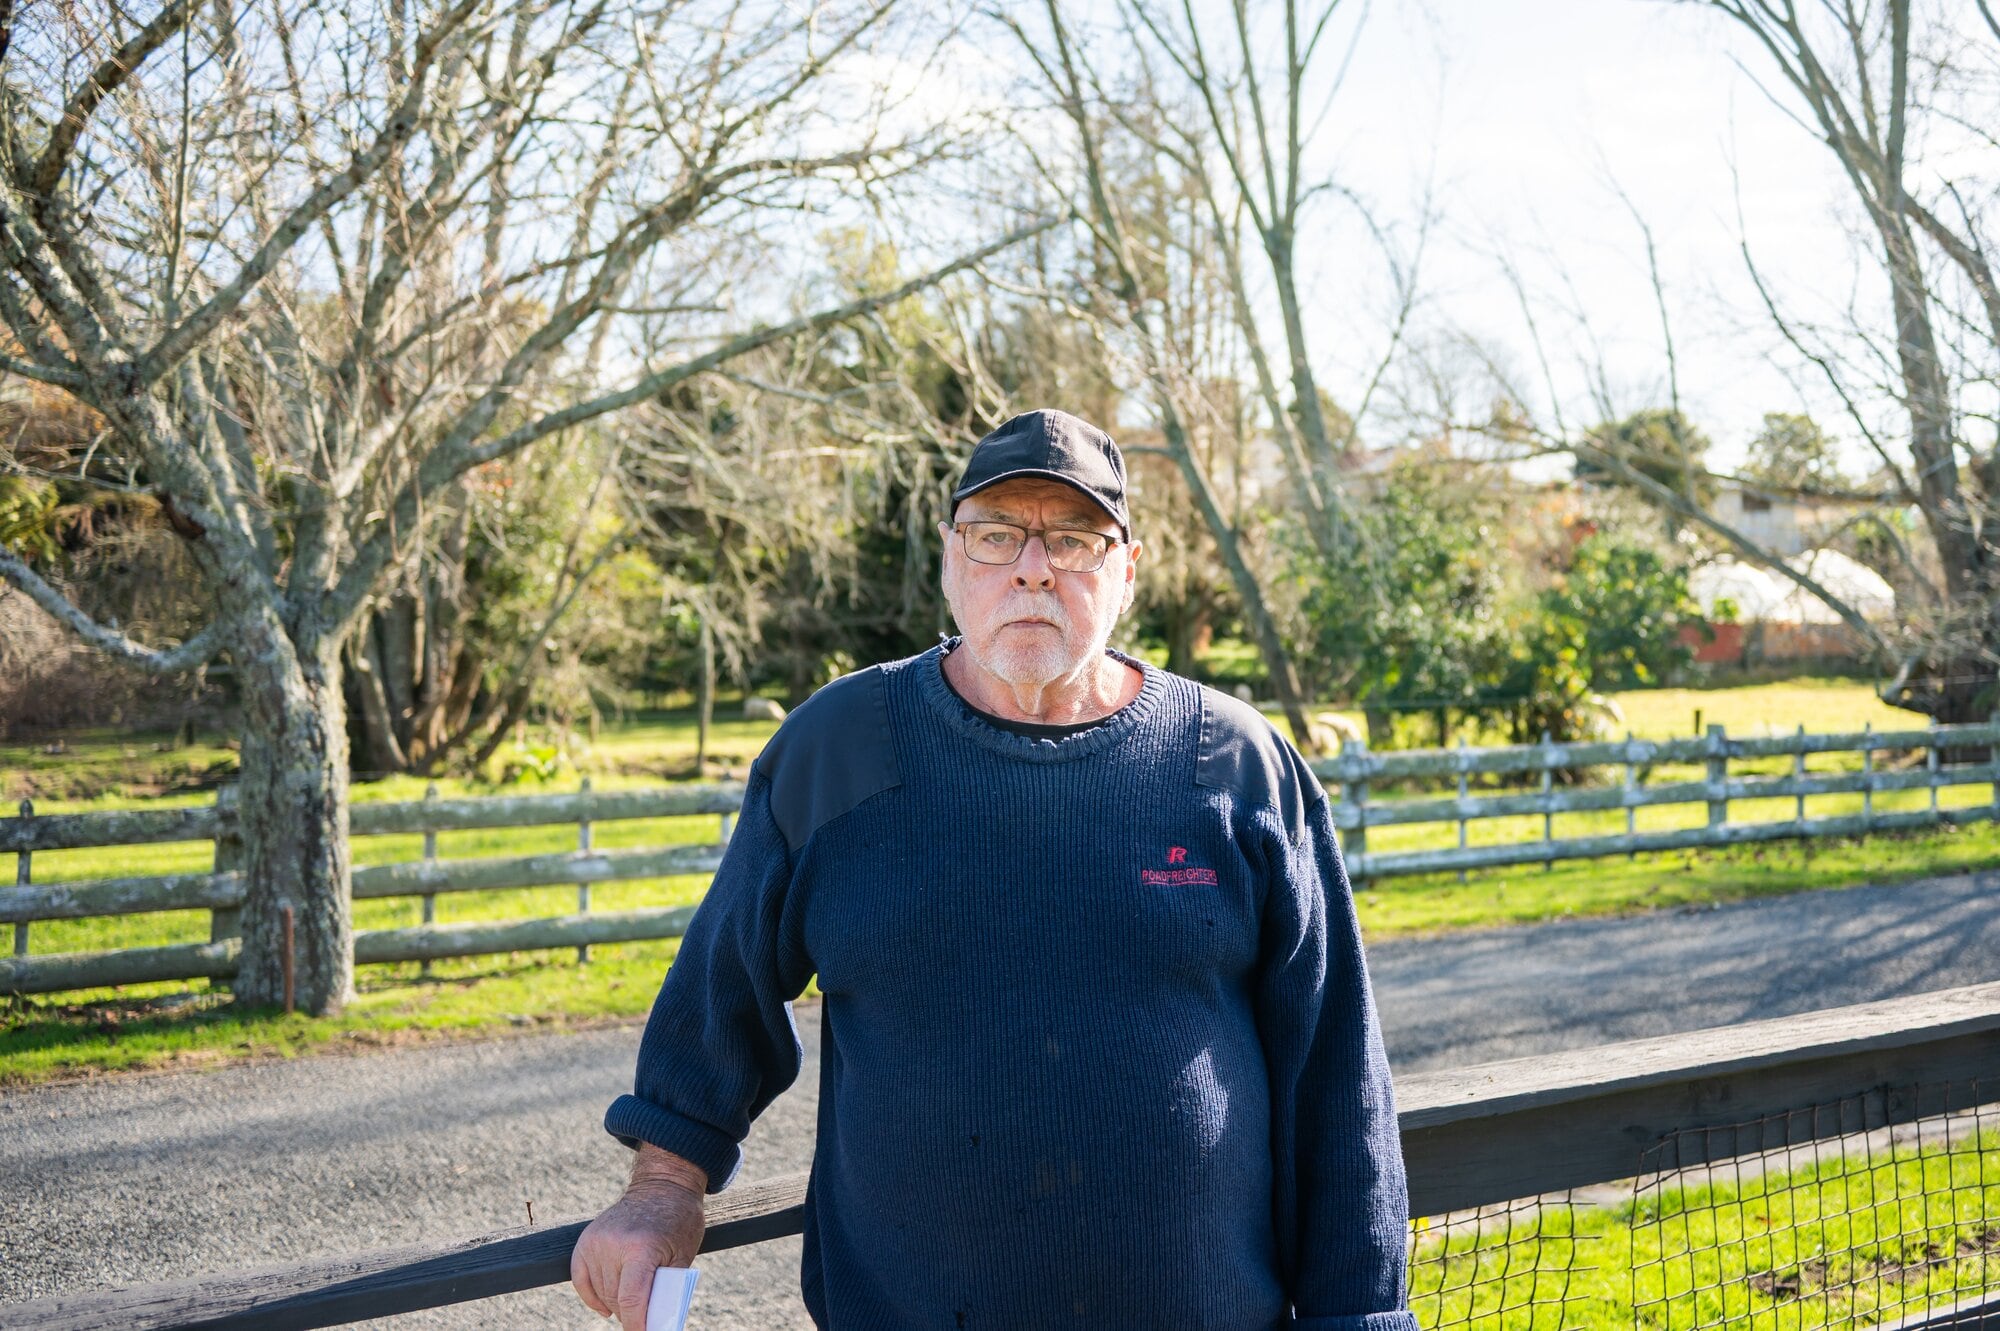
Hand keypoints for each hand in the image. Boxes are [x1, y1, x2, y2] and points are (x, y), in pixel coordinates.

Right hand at [572, 1149, 707, 1330]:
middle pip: (615, 1298)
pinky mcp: (586, 1240)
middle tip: (645, 1318)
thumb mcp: (683, 1256)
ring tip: (632, 1306)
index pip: (632, 1299)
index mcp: (641, 1247)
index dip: (637, 1324)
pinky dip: (592, 1297)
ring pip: (600, 1291)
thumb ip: (667, 1288)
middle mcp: (614, 1244)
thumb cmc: (679, 1222)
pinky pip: (580, 1279)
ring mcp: (597, 1241)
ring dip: (615, 1305)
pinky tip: (606, 1308)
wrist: (662, 1187)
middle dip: (630, 1314)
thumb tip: (654, 1321)